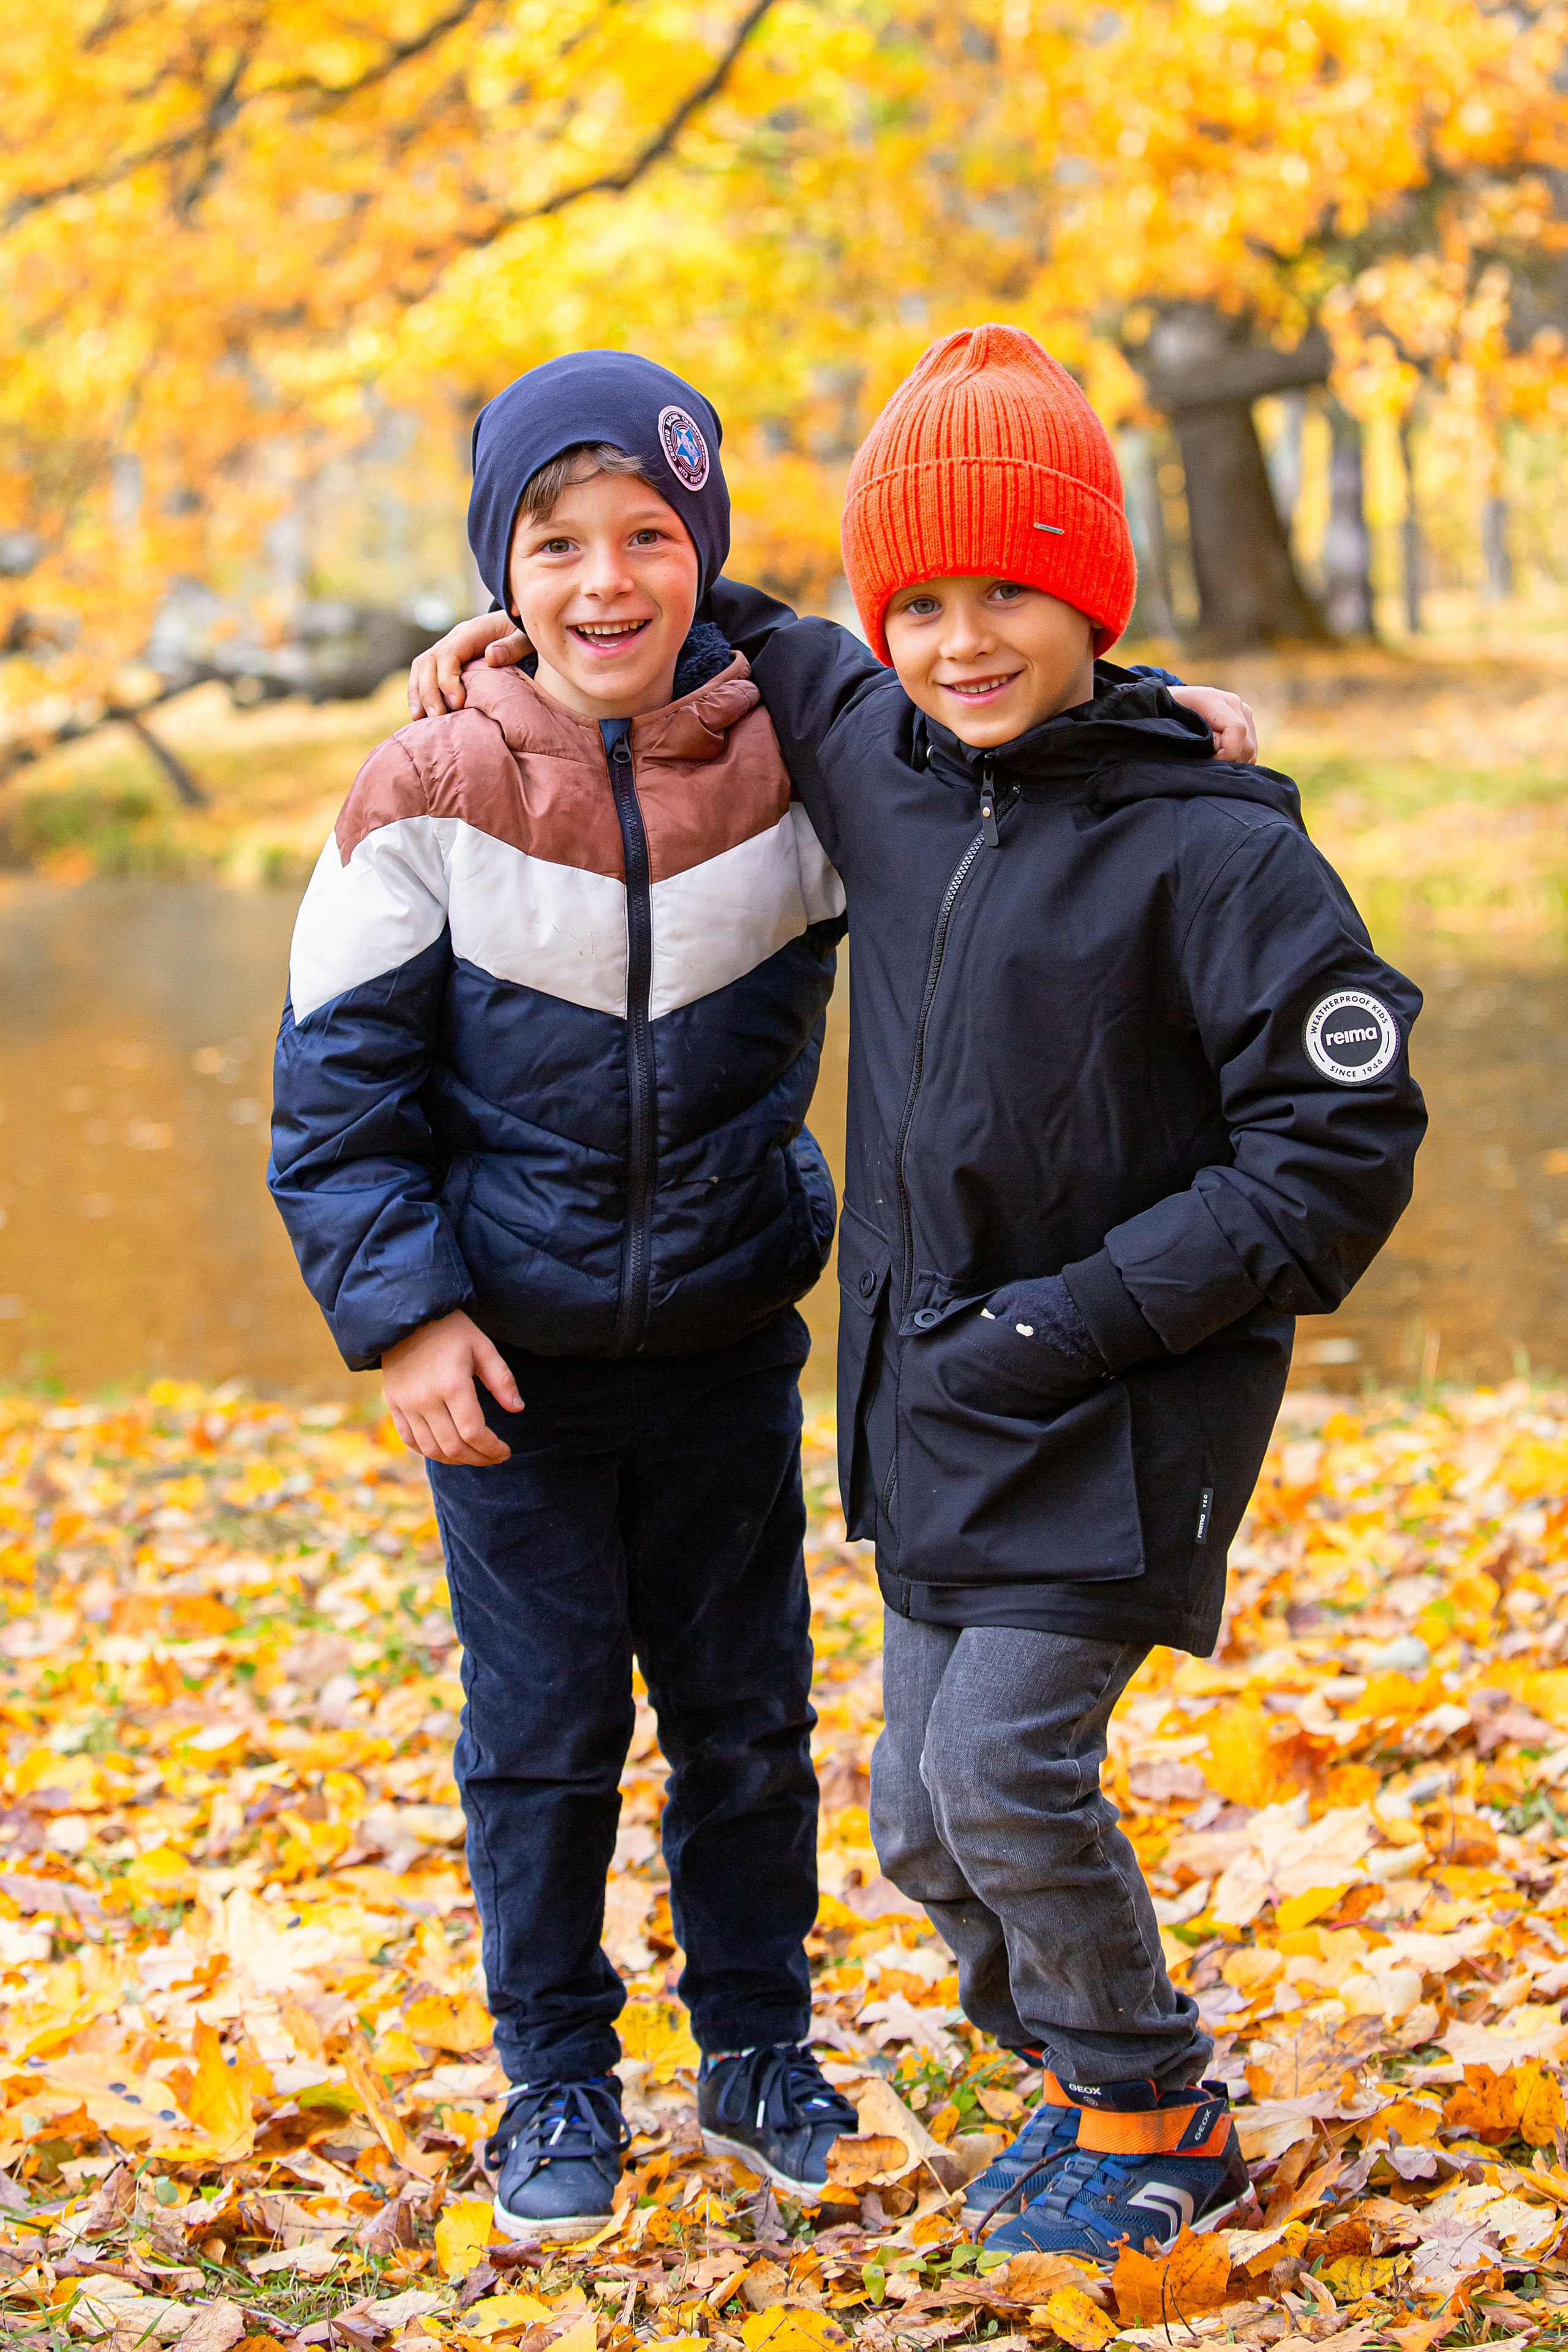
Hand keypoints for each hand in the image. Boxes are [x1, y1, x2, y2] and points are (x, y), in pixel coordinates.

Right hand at [382, 1310, 522, 1464]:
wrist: (407, 1318)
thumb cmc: (451, 1330)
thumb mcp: (482, 1347)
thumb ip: (501, 1379)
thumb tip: (518, 1409)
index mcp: (452, 1384)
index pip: (473, 1432)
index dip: (492, 1449)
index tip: (505, 1451)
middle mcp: (426, 1399)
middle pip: (453, 1447)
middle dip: (478, 1458)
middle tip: (494, 1457)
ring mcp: (406, 1404)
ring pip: (431, 1449)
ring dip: (456, 1459)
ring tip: (474, 1455)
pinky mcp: (394, 1404)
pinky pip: (410, 1440)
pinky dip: (429, 1451)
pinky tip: (447, 1450)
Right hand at [407, 613, 530, 717]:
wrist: (519, 626)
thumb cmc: (524, 634)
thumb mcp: (525, 637)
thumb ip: (512, 646)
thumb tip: (491, 656)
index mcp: (471, 632)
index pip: (448, 654)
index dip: (447, 679)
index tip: (458, 703)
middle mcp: (454, 639)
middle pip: (427, 662)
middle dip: (429, 691)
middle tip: (438, 718)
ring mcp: (447, 649)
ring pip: (421, 668)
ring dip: (418, 694)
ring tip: (421, 721)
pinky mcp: (446, 662)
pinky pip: (424, 675)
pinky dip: (420, 694)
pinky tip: (421, 716)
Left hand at [1170, 684, 1256, 763]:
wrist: (1168, 705)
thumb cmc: (1164, 715)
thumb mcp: (1170, 725)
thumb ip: (1194, 737)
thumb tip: (1217, 748)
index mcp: (1214, 699)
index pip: (1237, 730)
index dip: (1225, 754)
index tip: (1207, 762)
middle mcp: (1234, 703)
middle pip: (1246, 744)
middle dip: (1227, 761)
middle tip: (1204, 763)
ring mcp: (1243, 713)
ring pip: (1250, 751)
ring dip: (1231, 762)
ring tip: (1208, 759)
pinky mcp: (1248, 723)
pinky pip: (1251, 752)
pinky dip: (1236, 760)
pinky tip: (1217, 759)